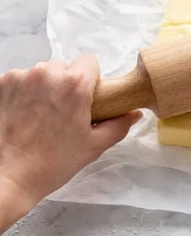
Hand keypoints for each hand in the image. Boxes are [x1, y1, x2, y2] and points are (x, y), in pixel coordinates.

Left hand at [0, 55, 140, 232]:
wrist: (11, 173)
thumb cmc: (53, 163)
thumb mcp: (93, 146)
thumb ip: (118, 125)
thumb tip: (134, 114)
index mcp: (74, 85)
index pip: (89, 62)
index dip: (91, 79)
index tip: (87, 97)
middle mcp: (47, 73)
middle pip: (65, 67)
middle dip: (67, 85)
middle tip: (65, 112)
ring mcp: (22, 76)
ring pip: (42, 73)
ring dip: (46, 88)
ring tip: (43, 116)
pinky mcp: (4, 82)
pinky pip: (22, 79)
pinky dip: (26, 92)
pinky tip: (26, 114)